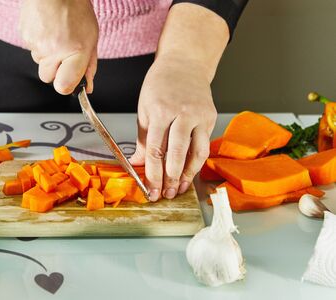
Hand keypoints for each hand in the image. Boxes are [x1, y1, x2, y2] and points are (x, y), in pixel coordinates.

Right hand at [19, 0, 97, 93]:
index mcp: (75, 51)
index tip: (71, 80)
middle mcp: (54, 50)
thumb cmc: (75, 9)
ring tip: (56, 36)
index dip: (67, 85)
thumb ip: (89, 65)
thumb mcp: (91, 38)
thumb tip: (87, 86)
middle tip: (64, 52)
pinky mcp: (25, 37)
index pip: (63, 86)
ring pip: (40, 63)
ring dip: (48, 55)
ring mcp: (37, 44)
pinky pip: (32, 50)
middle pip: (48, 78)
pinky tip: (47, 30)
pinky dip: (39, 44)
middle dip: (56, 70)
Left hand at [130, 54, 216, 200]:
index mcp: (161, 110)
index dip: (153, 174)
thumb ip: (144, 140)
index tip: (150, 190)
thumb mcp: (144, 110)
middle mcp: (183, 113)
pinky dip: (197, 162)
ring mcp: (199, 115)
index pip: (156, 150)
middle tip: (165, 195)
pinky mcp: (210, 118)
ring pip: (197, 152)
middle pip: (177, 154)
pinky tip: (190, 173)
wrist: (184, 64)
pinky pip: (205, 145)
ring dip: (189, 175)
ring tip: (180, 188)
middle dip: (170, 179)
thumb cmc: (160, 85)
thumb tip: (138, 164)